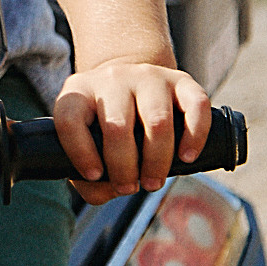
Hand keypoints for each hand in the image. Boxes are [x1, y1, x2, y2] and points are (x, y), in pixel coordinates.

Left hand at [53, 60, 210, 204]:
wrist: (130, 85)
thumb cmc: (104, 127)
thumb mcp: (84, 146)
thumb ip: (88, 179)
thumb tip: (110, 189)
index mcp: (78, 93)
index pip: (70, 120)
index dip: (81, 153)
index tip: (94, 175)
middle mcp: (111, 79)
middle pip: (117, 127)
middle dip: (124, 167)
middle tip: (129, 187)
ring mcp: (147, 76)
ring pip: (157, 120)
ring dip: (157, 160)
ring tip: (153, 181)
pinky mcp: (180, 80)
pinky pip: (195, 106)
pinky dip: (195, 136)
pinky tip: (187, 157)